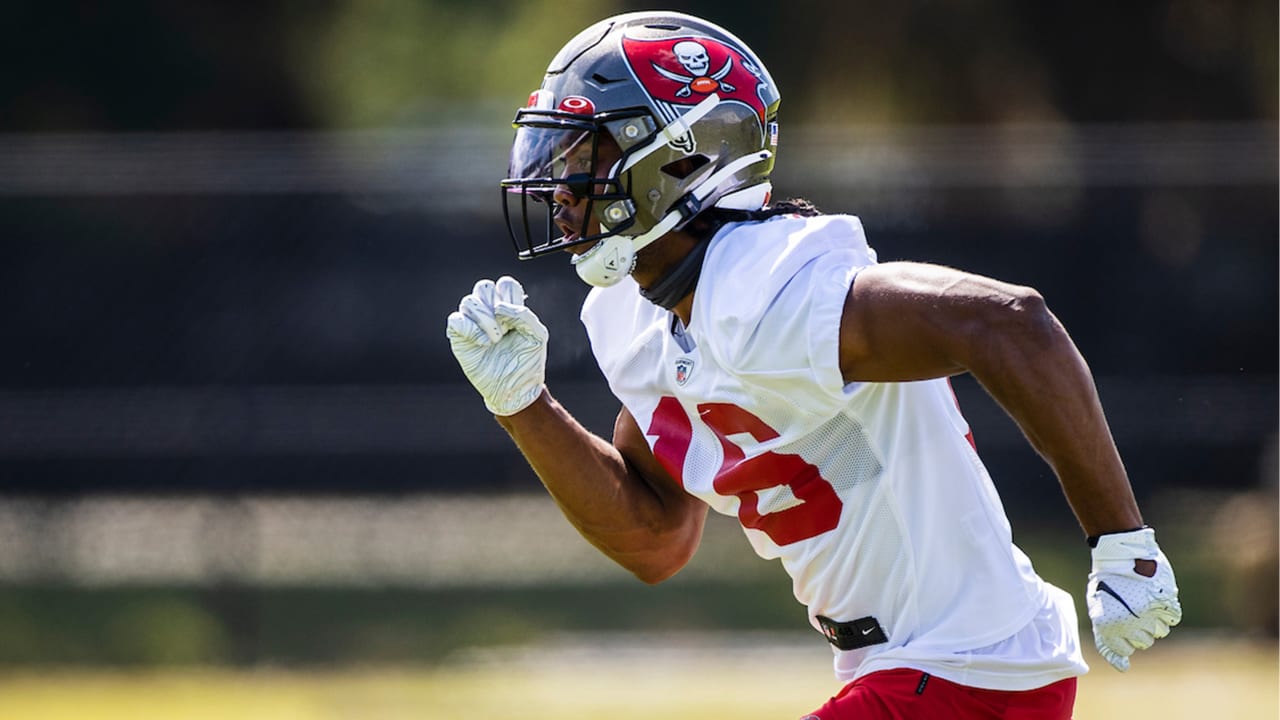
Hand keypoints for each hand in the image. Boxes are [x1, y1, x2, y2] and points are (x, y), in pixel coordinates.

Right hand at [446, 276, 547, 415]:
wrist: (515, 388)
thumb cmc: (527, 361)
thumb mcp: (536, 335)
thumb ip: (524, 314)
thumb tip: (498, 307)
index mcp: (508, 308)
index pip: (505, 284)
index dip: (511, 297)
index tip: (517, 321)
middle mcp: (489, 312)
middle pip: (484, 287)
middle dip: (495, 307)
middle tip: (505, 330)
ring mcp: (473, 324)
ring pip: (468, 301)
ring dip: (485, 320)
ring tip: (495, 340)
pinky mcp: (460, 337)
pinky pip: (455, 319)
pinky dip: (470, 329)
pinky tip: (483, 344)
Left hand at [1086, 527, 1181, 670]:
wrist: (1120, 553)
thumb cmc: (1106, 581)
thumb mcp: (1098, 609)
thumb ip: (1106, 638)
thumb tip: (1123, 666)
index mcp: (1109, 627)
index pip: (1123, 650)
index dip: (1121, 638)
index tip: (1120, 624)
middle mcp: (1130, 625)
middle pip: (1143, 643)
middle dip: (1136, 629)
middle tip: (1130, 608)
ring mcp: (1150, 614)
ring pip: (1159, 632)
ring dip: (1153, 620)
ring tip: (1142, 601)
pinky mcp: (1166, 602)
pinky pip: (1172, 618)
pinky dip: (1166, 610)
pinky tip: (1154, 597)